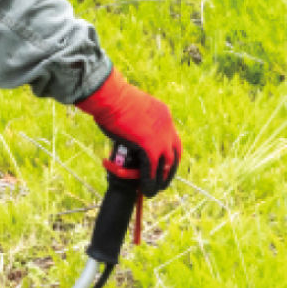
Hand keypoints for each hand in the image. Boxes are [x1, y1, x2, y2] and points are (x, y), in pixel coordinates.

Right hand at [75, 69, 181, 196]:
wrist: (111, 97)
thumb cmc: (112, 99)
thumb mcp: (130, 109)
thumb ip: (134, 121)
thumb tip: (127, 132)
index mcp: (164, 114)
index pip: (170, 137)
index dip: (167, 152)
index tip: (160, 161)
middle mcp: (167, 127)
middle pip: (175, 154)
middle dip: (169, 170)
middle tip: (162, 180)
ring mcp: (161, 138)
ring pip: (165, 166)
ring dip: (159, 181)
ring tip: (151, 191)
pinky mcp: (151, 148)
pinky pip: (151, 171)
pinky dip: (147, 182)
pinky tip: (144, 190)